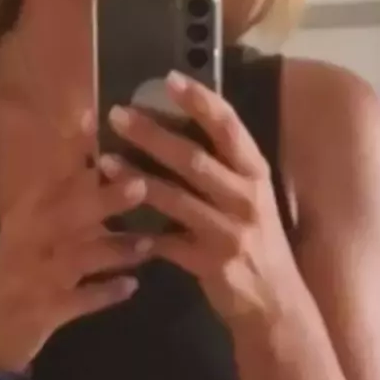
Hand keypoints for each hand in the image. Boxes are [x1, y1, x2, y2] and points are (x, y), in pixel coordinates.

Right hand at [0, 118, 151, 374]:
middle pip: (66, 216)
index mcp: (24, 216)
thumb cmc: (16, 270)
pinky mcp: (46, 311)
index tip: (94, 123)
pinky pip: (80, 301)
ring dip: (116, 250)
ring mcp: (36, 277)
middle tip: (142, 185)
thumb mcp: (29, 229)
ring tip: (149, 244)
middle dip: (104, 201)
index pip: (50, 178)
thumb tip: (98, 157)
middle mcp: (28, 242)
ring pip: (79, 259)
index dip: (73, 154)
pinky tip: (132, 287)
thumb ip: (61, 198)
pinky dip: (106, 293)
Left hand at [103, 73, 299, 324]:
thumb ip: (222, 165)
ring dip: (136, 179)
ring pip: (176, 200)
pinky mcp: (210, 263)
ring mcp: (229, 232)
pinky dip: (139, 235)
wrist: (275, 302)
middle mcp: (245, 198)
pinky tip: (111, 223)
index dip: (201, 101)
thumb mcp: (250, 196)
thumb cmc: (256, 239)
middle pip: (196, 159)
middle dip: (153, 135)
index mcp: (254, 173)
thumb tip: (180, 121)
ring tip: (104, 161)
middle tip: (118, 114)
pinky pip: (167, 244)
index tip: (170, 77)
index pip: (230, 127)